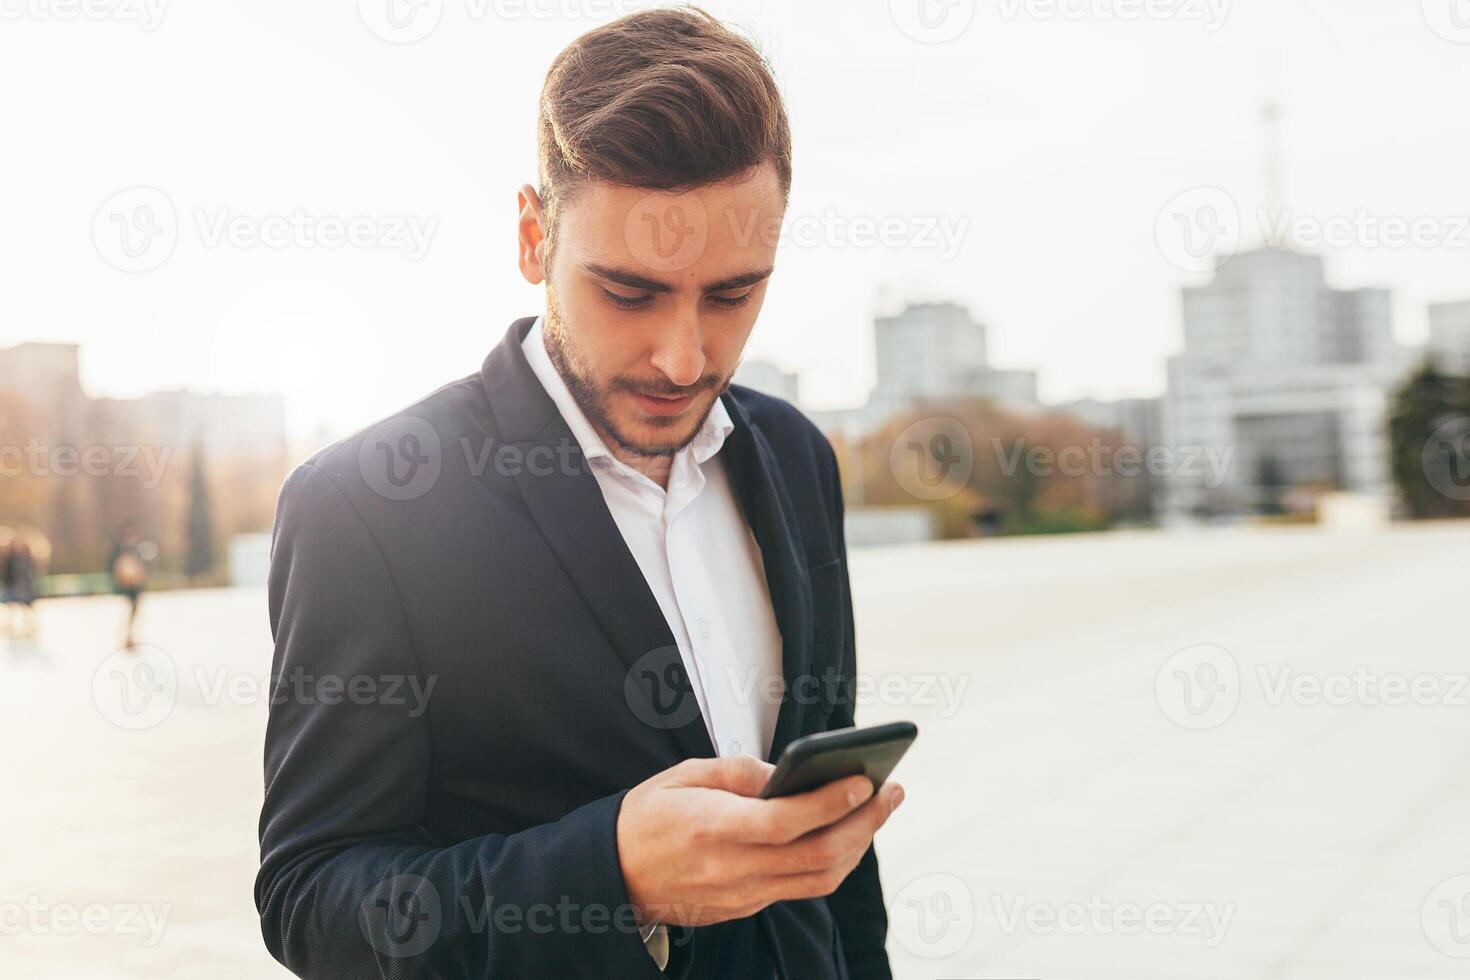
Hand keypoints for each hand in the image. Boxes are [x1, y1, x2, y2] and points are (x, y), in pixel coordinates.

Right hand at [615, 755, 903, 926]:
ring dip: (858, 845)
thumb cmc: (647, 818)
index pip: (786, 821)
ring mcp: (742, 894)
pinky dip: (832, 861)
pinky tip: (845, 834)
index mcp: (713, 829)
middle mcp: (732, 868)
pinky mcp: (746, 907)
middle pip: (817, 855)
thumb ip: (737, 771)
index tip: (863, 780)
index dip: (830, 801)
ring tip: (878, 811)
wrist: (614, 875)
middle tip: (891, 792)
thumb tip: (787, 772)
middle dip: (863, 823)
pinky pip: (802, 888)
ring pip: (819, 878)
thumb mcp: (683, 775)